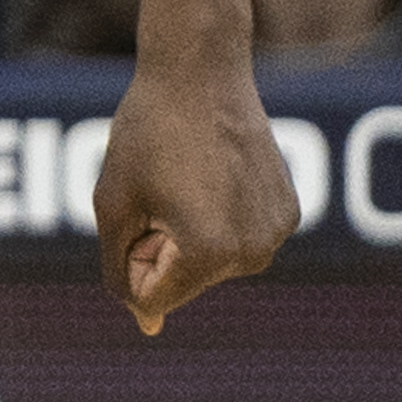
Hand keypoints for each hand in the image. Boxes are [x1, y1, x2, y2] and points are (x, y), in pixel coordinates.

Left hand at [94, 53, 294, 332]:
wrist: (200, 74)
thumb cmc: (146, 135)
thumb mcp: (112, 204)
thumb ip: (120, 269)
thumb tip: (147, 327)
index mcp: (207, 254)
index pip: (151, 298)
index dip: (129, 254)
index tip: (137, 208)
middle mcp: (253, 253)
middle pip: (182, 281)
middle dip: (157, 245)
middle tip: (160, 186)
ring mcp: (277, 234)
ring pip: (209, 262)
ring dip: (185, 233)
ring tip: (185, 177)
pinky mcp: (288, 213)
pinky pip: (236, 236)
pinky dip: (216, 216)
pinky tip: (213, 172)